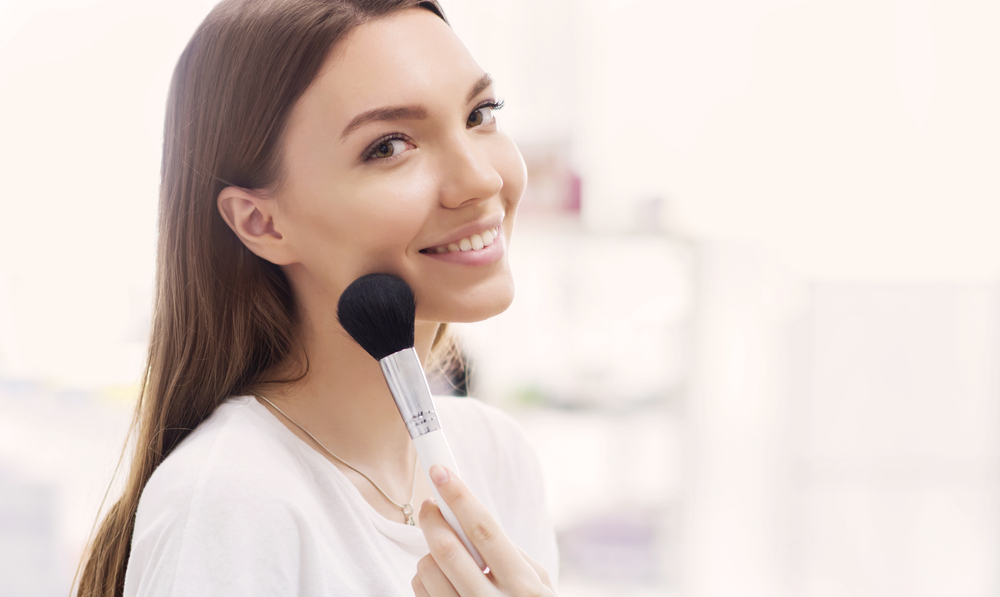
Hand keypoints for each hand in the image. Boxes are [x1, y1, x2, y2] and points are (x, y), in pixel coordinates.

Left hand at [412, 465, 555, 596]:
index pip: (485, 530)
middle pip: (448, 550)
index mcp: (523, 585)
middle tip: (430, 505)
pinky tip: (441, 580)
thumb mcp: (537, 585)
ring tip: (443, 555)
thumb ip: (510, 554)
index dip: (460, 496)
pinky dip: (424, 577)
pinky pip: (420, 593)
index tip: (440, 471)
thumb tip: (472, 518)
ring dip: (428, 553)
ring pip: (428, 571)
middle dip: (433, 519)